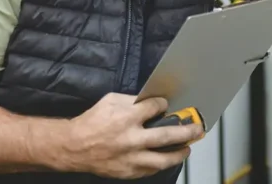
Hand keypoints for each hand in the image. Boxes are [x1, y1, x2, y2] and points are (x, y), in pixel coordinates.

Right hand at [58, 93, 200, 178]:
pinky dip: (161, 164)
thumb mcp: (111, 101)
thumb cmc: (92, 122)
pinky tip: (167, 158)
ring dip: (179, 153)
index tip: (167, 106)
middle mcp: (132, 138)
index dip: (164, 105)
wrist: (74, 147)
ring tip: (187, 148)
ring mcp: (131, 158)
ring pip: (163, 159)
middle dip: (187, 131)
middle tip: (197, 129)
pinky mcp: (128, 171)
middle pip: (168, 135)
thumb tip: (151, 101)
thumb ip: (132, 100)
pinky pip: (150, 170)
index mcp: (127, 117)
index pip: (156, 108)